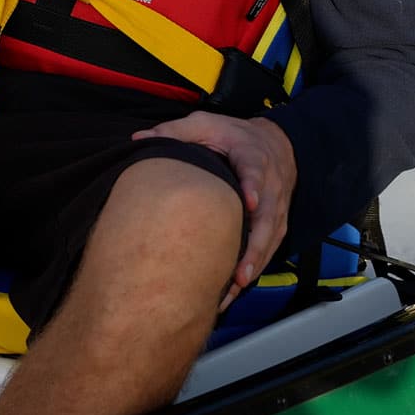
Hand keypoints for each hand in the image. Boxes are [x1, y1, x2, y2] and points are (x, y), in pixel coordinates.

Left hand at [131, 112, 295, 309]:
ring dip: (254, 265)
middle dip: (254, 246)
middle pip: (267, 219)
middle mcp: (270, 187)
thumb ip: (174, 131)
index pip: (255, 173)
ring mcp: (276, 208)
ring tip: (235, 289)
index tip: (249, 202)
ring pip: (269, 240)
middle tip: (239, 272)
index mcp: (253, 157)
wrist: (275, 143)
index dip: (253, 187)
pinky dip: (254, 269)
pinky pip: (268, 249)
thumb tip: (138, 137)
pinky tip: (235, 290)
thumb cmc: (234, 135)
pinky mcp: (276, 224)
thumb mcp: (205, 125)